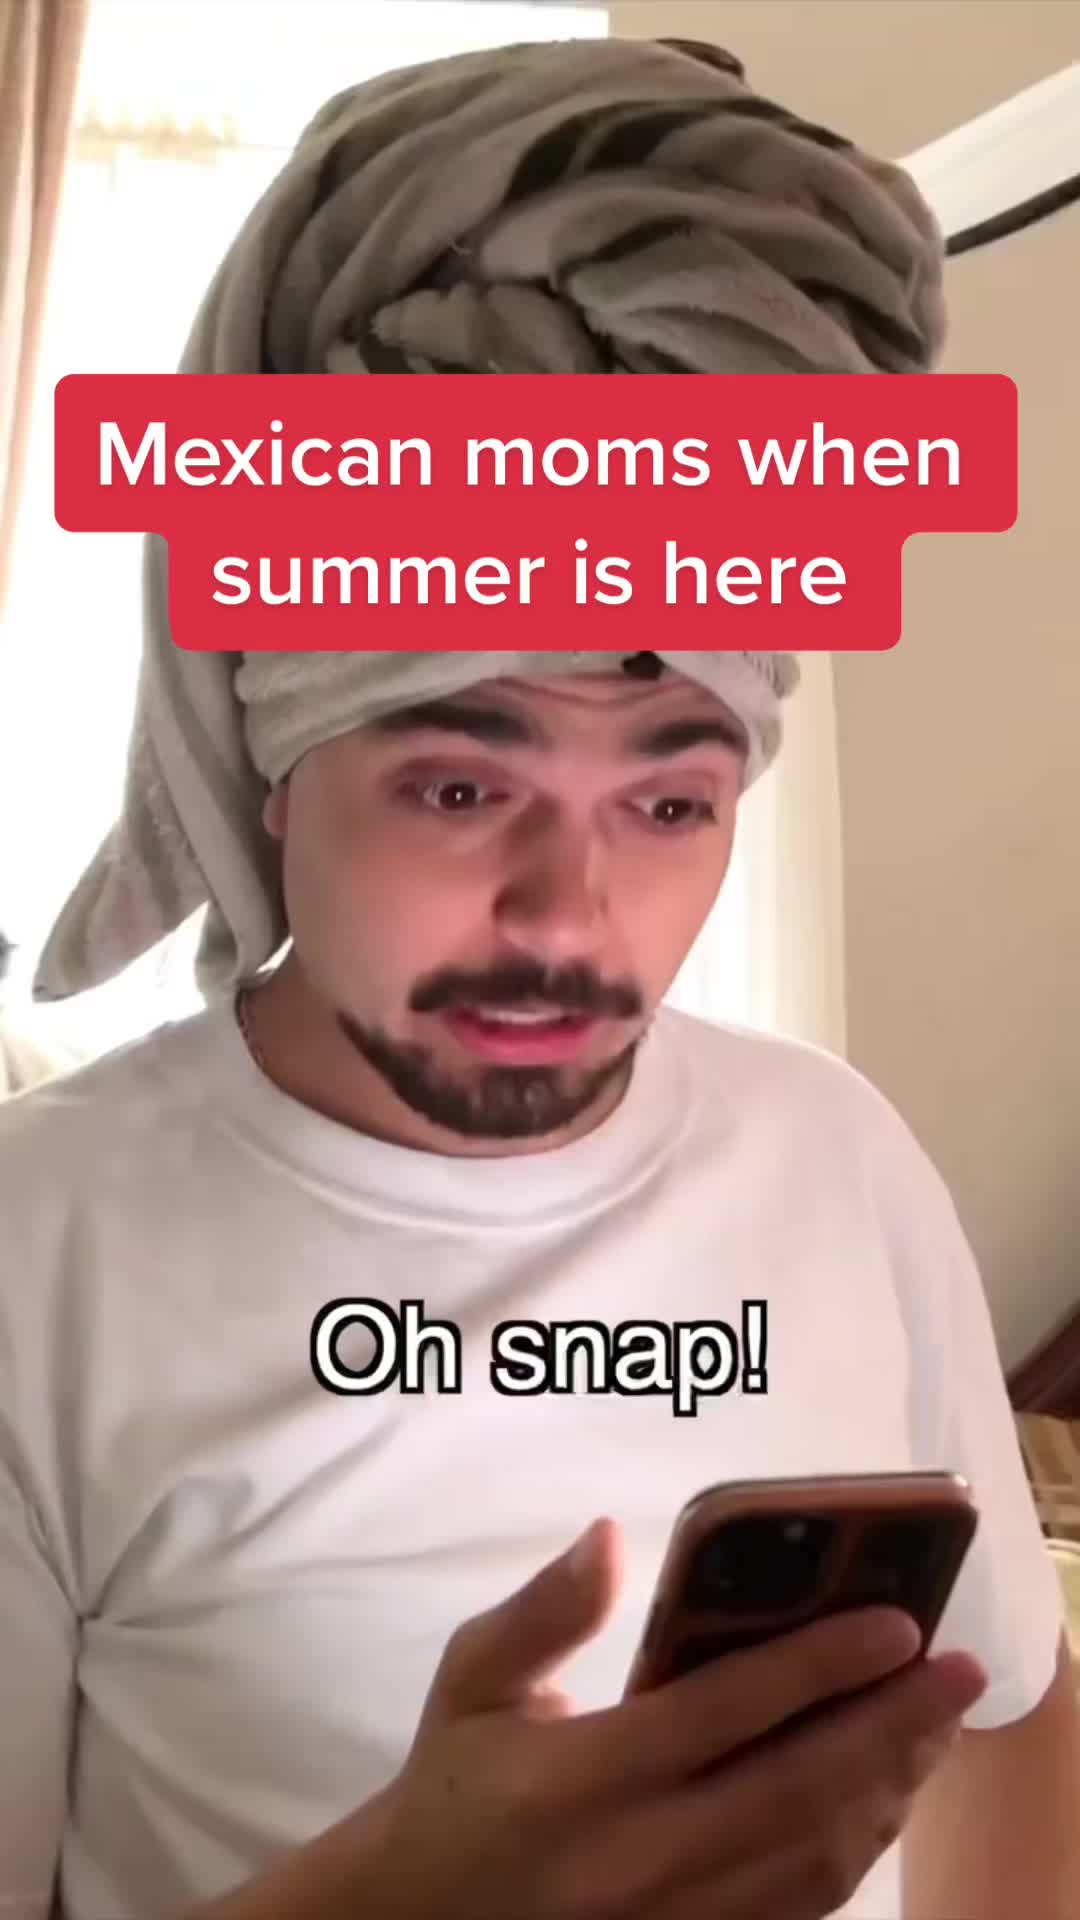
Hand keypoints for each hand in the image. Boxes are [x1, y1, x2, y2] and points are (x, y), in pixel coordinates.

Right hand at [363, 1518, 985, 1918]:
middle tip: (956, 1670)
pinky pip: (798, 1908)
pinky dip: (856, 1849)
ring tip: (937, 1723)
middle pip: (795, 1790)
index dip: (817, 1664)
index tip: (894, 1620)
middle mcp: (637, 1858)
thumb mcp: (472, 1678)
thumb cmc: (455, 1779)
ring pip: (812, 1859)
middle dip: (890, 1725)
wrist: (420, 1918)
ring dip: (889, 1787)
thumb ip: (543, 1611)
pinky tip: (885, 1793)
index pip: (723, 1713)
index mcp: (579, 1778)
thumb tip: (610, 1535)